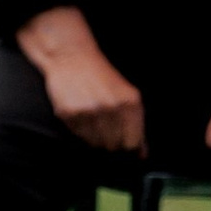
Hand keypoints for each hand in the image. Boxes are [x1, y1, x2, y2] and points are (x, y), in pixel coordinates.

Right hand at [15, 6, 145, 153]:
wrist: (71, 56)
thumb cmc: (100, 77)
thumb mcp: (127, 95)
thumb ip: (136, 125)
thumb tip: (141, 154)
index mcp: (131, 104)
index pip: (133, 144)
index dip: (127, 148)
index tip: (121, 145)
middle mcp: (112, 108)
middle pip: (113, 146)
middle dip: (109, 143)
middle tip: (103, 129)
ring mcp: (90, 111)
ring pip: (95, 144)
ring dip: (93, 138)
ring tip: (90, 119)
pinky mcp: (70, 113)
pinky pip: (78, 136)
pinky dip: (78, 130)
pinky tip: (79, 114)